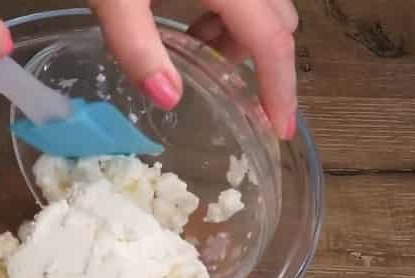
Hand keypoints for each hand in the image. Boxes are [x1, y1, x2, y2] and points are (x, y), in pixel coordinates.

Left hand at [89, 0, 298, 138]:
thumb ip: (135, 42)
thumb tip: (168, 98)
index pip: (272, 41)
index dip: (279, 89)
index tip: (277, 128)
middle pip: (276, 20)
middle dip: (253, 60)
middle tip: (210, 76)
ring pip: (263, 1)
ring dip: (238, 33)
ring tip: (192, 43)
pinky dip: (229, 8)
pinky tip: (193, 9)